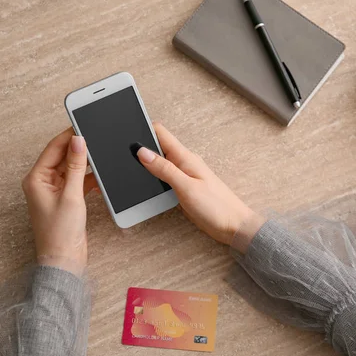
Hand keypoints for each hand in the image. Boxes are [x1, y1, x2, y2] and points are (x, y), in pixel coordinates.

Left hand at [22, 128, 97, 274]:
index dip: (69, 136)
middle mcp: (43, 182)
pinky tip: (100, 176)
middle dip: (79, 149)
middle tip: (96, 138)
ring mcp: (55, 190)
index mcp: (36, 179)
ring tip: (100, 157)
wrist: (64, 258)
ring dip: (85, 164)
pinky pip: (78, 180)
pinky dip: (89, 178)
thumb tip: (78, 142)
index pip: (53, 148)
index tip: (83, 125)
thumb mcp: (71, 195)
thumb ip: (75, 166)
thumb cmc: (60, 232)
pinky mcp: (67, 198)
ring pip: (72, 168)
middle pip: (62, 156)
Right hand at [137, 123, 264, 247]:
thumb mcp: (187, 187)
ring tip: (129, 169)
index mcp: (185, 157)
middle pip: (157, 148)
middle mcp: (183, 163)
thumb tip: (142, 152)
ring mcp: (183, 176)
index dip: (142, 129)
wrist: (233, 226)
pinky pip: (163, 180)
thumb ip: (164, 169)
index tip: (125, 132)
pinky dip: (153, 180)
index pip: (160, 133)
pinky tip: (145, 185)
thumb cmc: (217, 207)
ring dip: (145, 166)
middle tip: (122, 154)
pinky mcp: (182, 189)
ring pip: (159, 164)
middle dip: (140, 149)